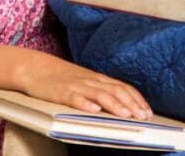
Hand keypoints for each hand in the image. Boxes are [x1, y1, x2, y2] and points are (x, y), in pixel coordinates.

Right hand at [15, 50, 151, 119]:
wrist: (37, 68)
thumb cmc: (63, 78)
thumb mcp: (86, 82)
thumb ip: (102, 91)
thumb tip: (122, 104)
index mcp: (98, 79)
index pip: (123, 87)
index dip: (136, 99)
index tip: (147, 111)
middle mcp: (91, 81)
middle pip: (115, 91)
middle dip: (131, 104)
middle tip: (143, 116)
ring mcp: (77, 86)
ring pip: (99, 94)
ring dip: (114, 105)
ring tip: (126, 115)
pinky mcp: (61, 93)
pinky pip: (75, 98)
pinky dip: (85, 104)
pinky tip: (94, 110)